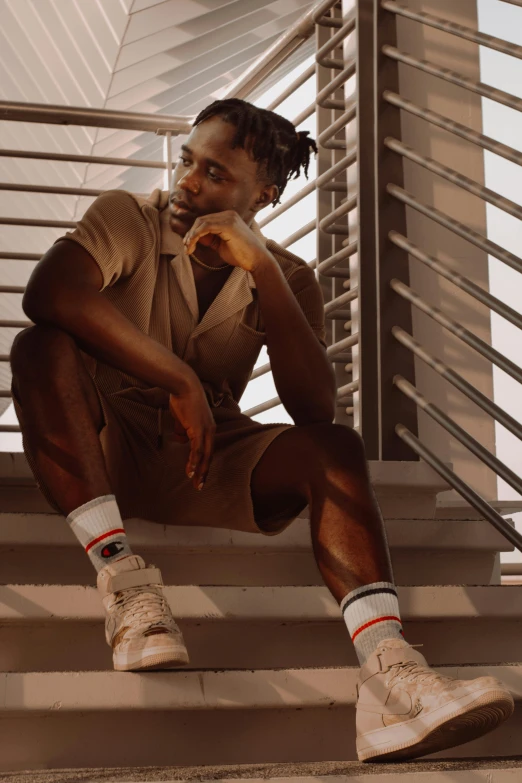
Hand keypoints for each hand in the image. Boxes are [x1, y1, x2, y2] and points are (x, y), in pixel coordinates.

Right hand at [168, 374, 215, 490]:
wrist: (184, 386)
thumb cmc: (182, 399)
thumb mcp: (183, 419)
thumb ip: (183, 430)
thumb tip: (180, 439)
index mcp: (208, 428)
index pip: (208, 449)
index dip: (203, 462)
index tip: (199, 474)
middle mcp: (210, 430)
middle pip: (209, 456)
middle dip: (204, 472)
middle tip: (200, 485)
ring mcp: (206, 430)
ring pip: (204, 456)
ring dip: (199, 470)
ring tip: (195, 483)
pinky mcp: (199, 429)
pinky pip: (197, 450)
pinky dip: (193, 461)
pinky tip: (190, 471)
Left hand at [182, 210, 269, 272]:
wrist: (257, 261)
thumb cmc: (241, 255)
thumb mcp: (221, 245)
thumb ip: (210, 238)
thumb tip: (196, 237)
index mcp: (228, 217)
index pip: (205, 220)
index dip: (194, 232)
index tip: (188, 245)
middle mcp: (228, 214)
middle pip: (201, 220)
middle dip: (190, 234)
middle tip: (186, 247)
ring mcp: (229, 218)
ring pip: (201, 223)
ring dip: (191, 236)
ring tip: (188, 249)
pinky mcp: (228, 225)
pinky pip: (205, 227)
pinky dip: (196, 236)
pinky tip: (192, 245)